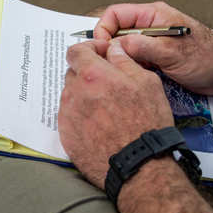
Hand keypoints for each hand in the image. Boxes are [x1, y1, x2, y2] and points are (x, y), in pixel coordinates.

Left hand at [58, 40, 173, 188]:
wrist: (138, 164)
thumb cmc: (147, 123)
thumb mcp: (146, 83)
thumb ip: (124, 61)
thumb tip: (112, 49)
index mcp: (92, 75)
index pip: (76, 51)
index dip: (89, 48)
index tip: (101, 53)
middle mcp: (74, 93)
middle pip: (73, 73)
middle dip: (88, 72)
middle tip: (108, 83)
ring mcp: (67, 115)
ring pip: (71, 95)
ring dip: (84, 94)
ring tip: (106, 108)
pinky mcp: (65, 134)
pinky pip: (69, 116)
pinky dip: (81, 114)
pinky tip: (99, 124)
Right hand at [94, 2, 212, 95]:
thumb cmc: (206, 57)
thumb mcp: (171, 52)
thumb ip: (142, 46)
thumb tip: (115, 46)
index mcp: (153, 15)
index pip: (116, 14)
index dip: (104, 28)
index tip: (101, 46)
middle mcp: (149, 26)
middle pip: (116, 31)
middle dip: (110, 46)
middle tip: (110, 62)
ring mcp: (150, 41)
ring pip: (122, 47)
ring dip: (120, 58)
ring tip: (125, 69)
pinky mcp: (153, 56)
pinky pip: (132, 59)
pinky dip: (130, 66)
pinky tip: (135, 75)